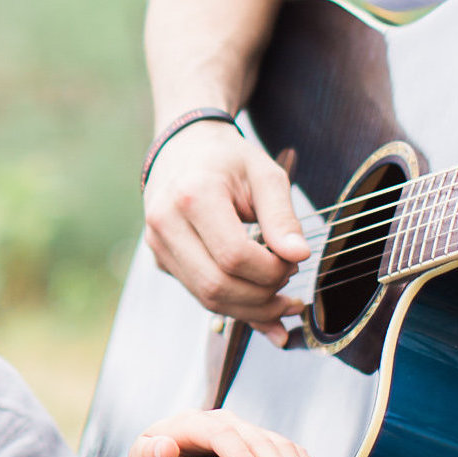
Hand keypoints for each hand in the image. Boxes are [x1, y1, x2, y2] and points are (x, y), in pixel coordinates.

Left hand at [128, 409, 322, 456]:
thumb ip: (149, 453)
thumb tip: (166, 446)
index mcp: (192, 423)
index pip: (222, 434)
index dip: (240, 456)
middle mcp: (222, 421)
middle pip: (256, 439)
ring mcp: (244, 429)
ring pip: (277, 444)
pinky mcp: (259, 441)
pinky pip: (289, 449)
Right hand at [144, 120, 309, 337]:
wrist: (184, 148)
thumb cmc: (228, 160)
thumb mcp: (264, 175)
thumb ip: (283, 217)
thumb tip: (299, 256)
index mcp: (193, 195)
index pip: (234, 256)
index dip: (271, 270)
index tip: (294, 261)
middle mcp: (166, 222)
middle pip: (217, 284)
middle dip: (262, 296)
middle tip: (291, 282)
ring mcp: (158, 244)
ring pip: (207, 298)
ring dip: (250, 308)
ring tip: (282, 300)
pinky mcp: (161, 260)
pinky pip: (199, 294)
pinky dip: (234, 306)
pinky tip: (261, 303)